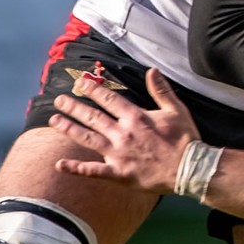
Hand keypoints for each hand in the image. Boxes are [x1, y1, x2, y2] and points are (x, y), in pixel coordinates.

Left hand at [50, 69, 197, 189]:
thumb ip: (161, 90)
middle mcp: (123, 133)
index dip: (93, 90)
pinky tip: (59, 164)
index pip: (109, 99)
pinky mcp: (119, 173)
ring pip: (88, 138)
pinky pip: (93, 171)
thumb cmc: (184, 139)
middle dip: (74, 106)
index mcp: (136, 117)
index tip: (81, 83)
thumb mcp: (176, 110)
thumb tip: (152, 71)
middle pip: (93, 117)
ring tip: (54, 121)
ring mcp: (118, 154)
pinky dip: (76, 168)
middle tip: (58, 99)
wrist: (190, 169)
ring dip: (69, 129)